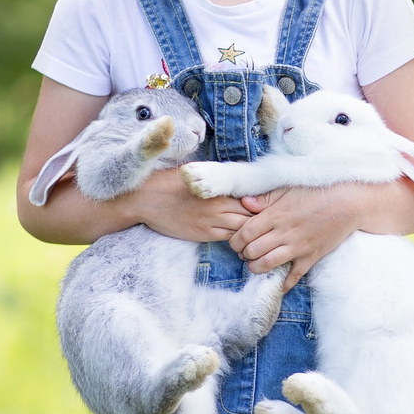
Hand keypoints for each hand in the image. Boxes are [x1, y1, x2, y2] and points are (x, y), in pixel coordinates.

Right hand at [119, 166, 255, 244]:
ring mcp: (211, 221)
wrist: (145, 199)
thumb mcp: (196, 175)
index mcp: (218, 188)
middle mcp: (218, 205)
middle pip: (252, 215)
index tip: (267, 205)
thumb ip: (216, 180)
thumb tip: (234, 180)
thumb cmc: (169, 182)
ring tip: (256, 231)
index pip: (251, 197)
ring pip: (243, 229)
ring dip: (251, 231)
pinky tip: (241, 237)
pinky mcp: (203, 234)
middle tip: (268, 221)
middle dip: (261, 218)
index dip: (261, 203)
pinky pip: (228, 238)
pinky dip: (237, 238)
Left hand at [224, 183, 376, 283]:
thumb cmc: (317, 193)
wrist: (347, 203)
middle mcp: (284, 232)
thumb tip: (244, 203)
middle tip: (245, 253)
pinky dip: (285, 283)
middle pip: (252, 250)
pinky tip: (279, 284)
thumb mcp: (288, 189)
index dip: (236, 241)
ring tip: (256, 264)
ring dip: (256, 268)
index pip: (245, 233)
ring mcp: (298, 246)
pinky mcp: (311, 256)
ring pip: (267, 264)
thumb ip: (265, 199)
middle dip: (244, 254)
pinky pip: (295, 275)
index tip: (236, 242)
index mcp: (276, 214)